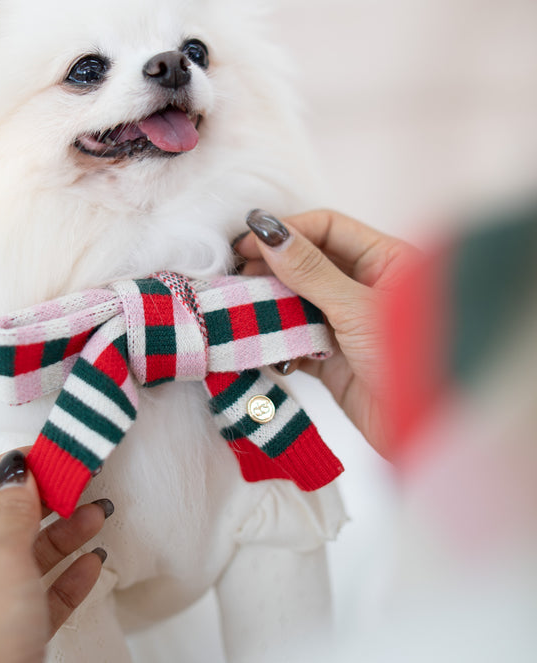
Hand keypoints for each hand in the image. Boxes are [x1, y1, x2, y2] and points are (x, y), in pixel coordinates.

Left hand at [0, 449, 110, 662]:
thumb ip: (11, 511)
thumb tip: (16, 469)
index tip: (36, 459)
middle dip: (39, 505)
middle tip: (75, 482)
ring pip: (24, 559)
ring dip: (62, 536)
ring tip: (100, 515)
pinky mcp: (13, 640)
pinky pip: (42, 595)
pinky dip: (67, 577)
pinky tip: (94, 562)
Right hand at [236, 209, 417, 457]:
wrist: (427, 433)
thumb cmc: (410, 359)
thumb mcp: (357, 308)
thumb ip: (311, 271)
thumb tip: (270, 233)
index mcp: (388, 260)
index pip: (329, 228)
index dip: (288, 231)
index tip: (248, 241)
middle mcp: (367, 286)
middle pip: (308, 263)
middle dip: (271, 267)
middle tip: (234, 272)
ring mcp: (348, 324)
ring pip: (298, 301)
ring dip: (269, 304)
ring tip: (238, 304)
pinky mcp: (333, 360)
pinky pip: (295, 339)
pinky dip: (276, 340)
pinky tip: (257, 341)